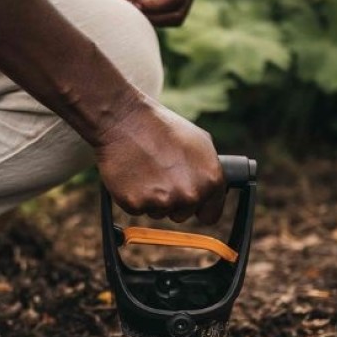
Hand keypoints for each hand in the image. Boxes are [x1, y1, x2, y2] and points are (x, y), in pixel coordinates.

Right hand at [94, 97, 225, 223]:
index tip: (188, 200)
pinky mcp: (136, 204)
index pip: (210, 215)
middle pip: (182, 216)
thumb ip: (209, 171)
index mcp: (211, 180)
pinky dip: (133, 196)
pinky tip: (133, 175)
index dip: (198, 208)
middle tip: (160, 174)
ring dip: (152, 198)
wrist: (125, 120)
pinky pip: (136, 210)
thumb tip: (211, 189)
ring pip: (158, 213)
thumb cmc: (162, 127)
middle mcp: (190, 194)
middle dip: (172, 200)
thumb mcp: (201, 142)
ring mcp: (163, 201)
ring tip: (146, 170)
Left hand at [121, 0, 200, 27]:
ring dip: (156, 20)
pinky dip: (156, 17)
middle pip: (179, 12)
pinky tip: (140, 9)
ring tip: (134, 9)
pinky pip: (172, 15)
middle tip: (132, 12)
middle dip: (155, 17)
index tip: (133, 4)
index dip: (155, 6)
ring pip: (177, 18)